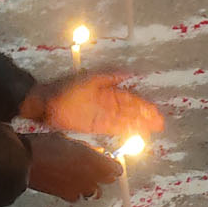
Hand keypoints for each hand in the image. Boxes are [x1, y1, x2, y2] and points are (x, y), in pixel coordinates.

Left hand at [21, 73, 164, 140]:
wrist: (47, 103)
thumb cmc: (67, 88)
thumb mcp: (90, 78)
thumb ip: (110, 76)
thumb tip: (130, 73)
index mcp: (108, 90)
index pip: (130, 99)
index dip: (143, 105)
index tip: (155, 111)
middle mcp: (108, 104)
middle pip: (131, 111)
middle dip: (145, 116)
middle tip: (160, 123)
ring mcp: (103, 116)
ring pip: (126, 121)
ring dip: (139, 125)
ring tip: (153, 129)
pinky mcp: (96, 127)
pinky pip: (115, 129)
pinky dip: (126, 131)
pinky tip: (136, 133)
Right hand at [26, 133, 119, 200]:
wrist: (24, 161)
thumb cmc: (44, 145)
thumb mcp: (68, 140)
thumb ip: (87, 149)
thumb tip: (99, 152)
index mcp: (92, 159)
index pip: (115, 168)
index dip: (112, 165)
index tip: (109, 162)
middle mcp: (90, 176)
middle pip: (108, 181)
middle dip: (104, 175)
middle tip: (95, 168)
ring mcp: (80, 188)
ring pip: (95, 192)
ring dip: (92, 186)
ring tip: (80, 177)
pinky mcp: (67, 196)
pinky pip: (78, 197)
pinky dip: (76, 192)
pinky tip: (67, 184)